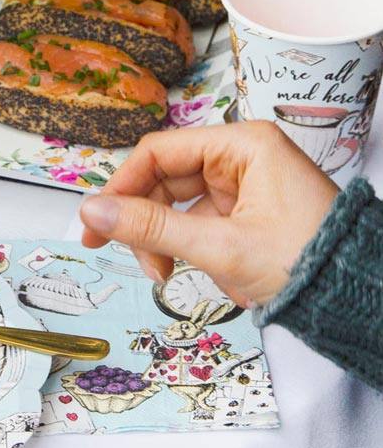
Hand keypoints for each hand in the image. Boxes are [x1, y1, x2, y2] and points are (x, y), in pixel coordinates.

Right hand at [78, 121, 338, 307]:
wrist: (361, 302)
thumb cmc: (303, 263)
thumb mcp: (219, 246)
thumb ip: (151, 227)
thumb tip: (90, 211)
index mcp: (242, 145)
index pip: (159, 152)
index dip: (122, 186)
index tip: (96, 221)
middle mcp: (242, 157)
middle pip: (166, 179)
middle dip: (146, 222)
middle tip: (126, 258)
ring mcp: (247, 186)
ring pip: (179, 204)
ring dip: (165, 240)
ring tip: (166, 276)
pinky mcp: (251, 213)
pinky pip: (201, 222)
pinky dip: (190, 248)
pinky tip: (197, 273)